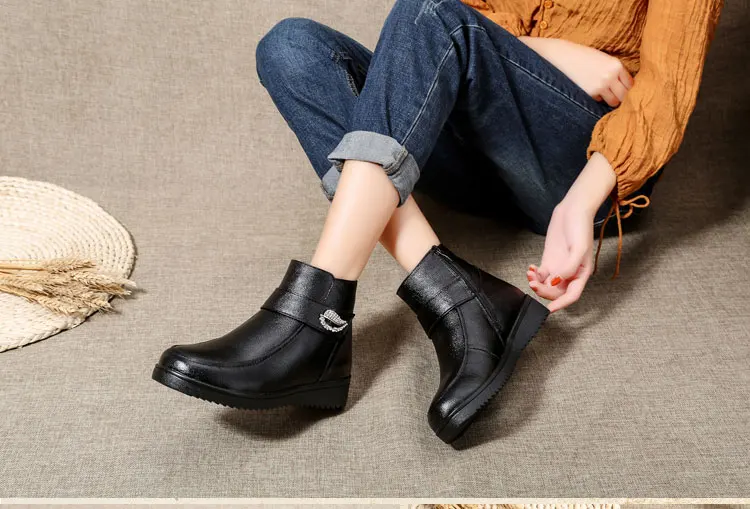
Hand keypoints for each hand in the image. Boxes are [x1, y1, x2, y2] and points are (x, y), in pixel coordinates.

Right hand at [517, 36, 633, 106]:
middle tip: (616, 97)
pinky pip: (599, 101)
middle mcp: (610, 76)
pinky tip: (590, 91)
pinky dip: (597, 99)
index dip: (627, 88)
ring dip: (610, 100)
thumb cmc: (581, 56)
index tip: (623, 90)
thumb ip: (614, 70)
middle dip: (622, 97)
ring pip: (613, 102)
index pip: (631, 83)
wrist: (560, 56)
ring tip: (603, 94)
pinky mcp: (589, 94)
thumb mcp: (602, 58)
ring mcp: (600, 86)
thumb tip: (624, 86)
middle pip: (625, 95)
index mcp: (616, 64)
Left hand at [527, 152, 616, 311]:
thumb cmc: (580, 227)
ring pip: (547, 284)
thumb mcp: (578, 248)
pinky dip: (534, 275)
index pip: (572, 295)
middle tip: (534, 285)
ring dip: (538, 284)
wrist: (573, 209)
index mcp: (582, 273)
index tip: (550, 310)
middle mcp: (570, 273)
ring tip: (531, 275)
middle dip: (545, 291)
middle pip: (557, 291)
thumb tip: (555, 282)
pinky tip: (530, 269)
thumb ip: (569, 268)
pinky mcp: (550, 259)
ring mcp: (559, 266)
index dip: (561, 304)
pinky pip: (541, 274)